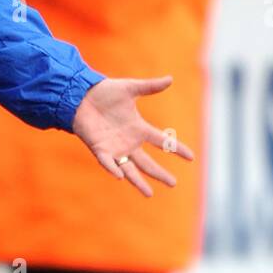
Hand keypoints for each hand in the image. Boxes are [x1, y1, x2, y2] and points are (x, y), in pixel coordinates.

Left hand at [72, 75, 192, 196]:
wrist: (81, 95)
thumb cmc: (105, 92)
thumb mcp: (130, 88)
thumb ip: (150, 87)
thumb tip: (170, 79)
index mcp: (138, 128)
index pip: (161, 141)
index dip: (176, 148)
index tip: (192, 157)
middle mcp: (128, 142)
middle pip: (147, 162)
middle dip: (160, 173)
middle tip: (173, 183)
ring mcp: (114, 148)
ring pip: (129, 169)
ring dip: (138, 181)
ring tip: (149, 194)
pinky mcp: (99, 149)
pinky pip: (107, 162)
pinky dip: (113, 168)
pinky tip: (120, 177)